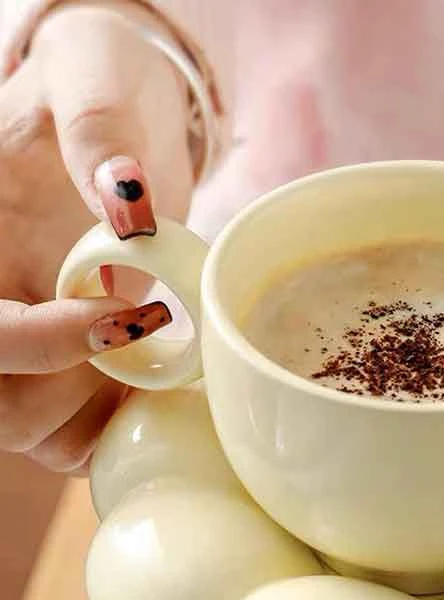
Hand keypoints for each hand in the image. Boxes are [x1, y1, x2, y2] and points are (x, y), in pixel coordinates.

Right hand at [0, 3, 193, 471]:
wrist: (127, 123)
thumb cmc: (99, 88)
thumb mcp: (92, 78)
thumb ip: (98, 129)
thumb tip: (128, 204)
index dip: (39, 341)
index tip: (129, 313)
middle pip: (1, 403)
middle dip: (67, 394)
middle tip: (151, 347)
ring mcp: (33, 341)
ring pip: (36, 426)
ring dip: (106, 416)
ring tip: (176, 372)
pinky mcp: (77, 363)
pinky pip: (80, 428)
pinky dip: (123, 427)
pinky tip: (174, 394)